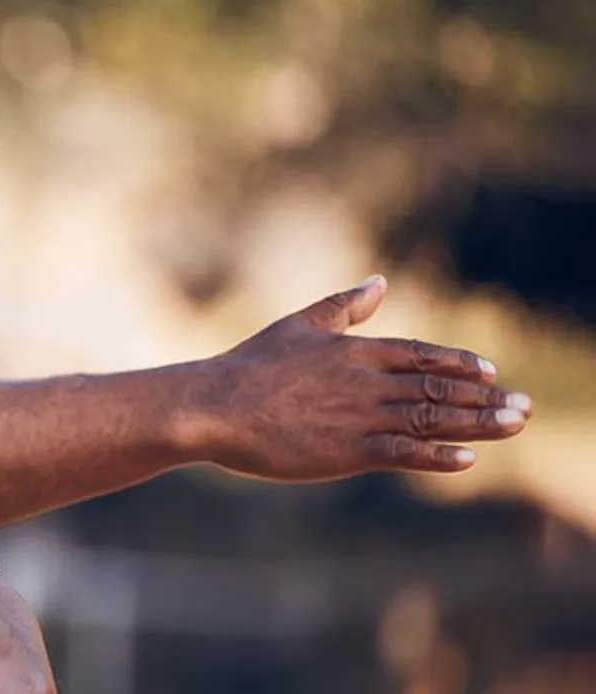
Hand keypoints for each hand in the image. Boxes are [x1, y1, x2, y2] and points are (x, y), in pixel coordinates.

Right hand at [199, 275, 531, 480]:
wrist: (215, 405)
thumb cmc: (250, 366)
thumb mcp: (299, 325)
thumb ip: (343, 305)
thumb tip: (379, 281)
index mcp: (354, 351)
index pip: (419, 354)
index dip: (457, 362)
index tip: (492, 371)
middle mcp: (365, 381)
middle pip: (437, 387)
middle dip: (484, 397)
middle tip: (525, 406)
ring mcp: (359, 416)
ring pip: (431, 417)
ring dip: (478, 422)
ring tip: (515, 425)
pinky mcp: (347, 451)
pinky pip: (403, 452)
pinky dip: (437, 455)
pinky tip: (467, 459)